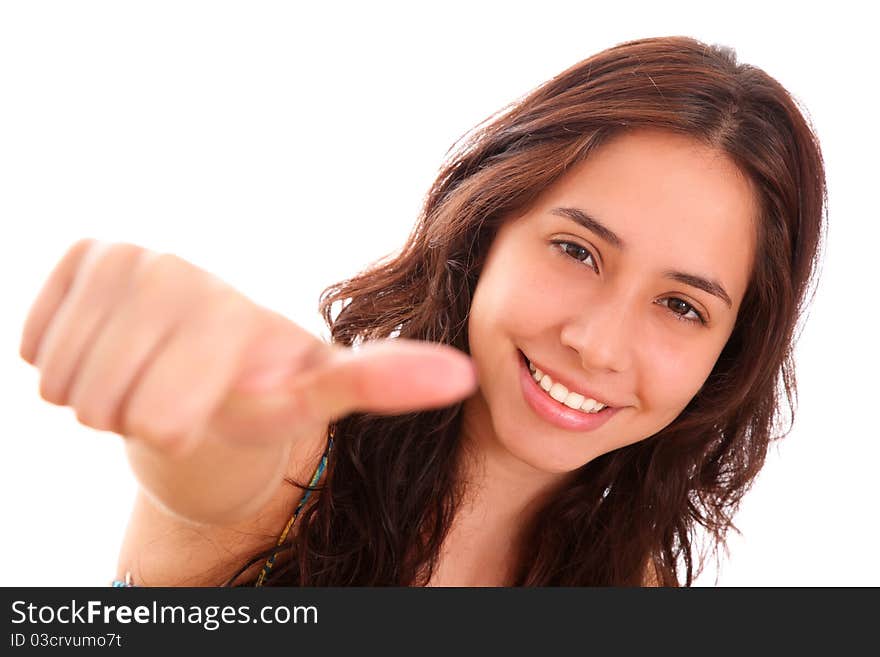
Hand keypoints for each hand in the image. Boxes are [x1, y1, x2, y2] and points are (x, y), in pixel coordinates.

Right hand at [20, 239, 477, 457]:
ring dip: (103, 393)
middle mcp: (172, 267)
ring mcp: (120, 258)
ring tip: (150, 370)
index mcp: (230, 306)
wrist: (202, 358)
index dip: (181, 430)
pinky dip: (67, 363)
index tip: (210, 401)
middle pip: (105, 402)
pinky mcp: (78, 258)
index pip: (162, 419)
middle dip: (139, 414)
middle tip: (176, 390)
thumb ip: (382, 382)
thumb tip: (465, 377)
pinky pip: (35, 348)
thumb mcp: (318, 391)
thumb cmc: (261, 383)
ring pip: (66, 381)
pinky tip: (116, 346)